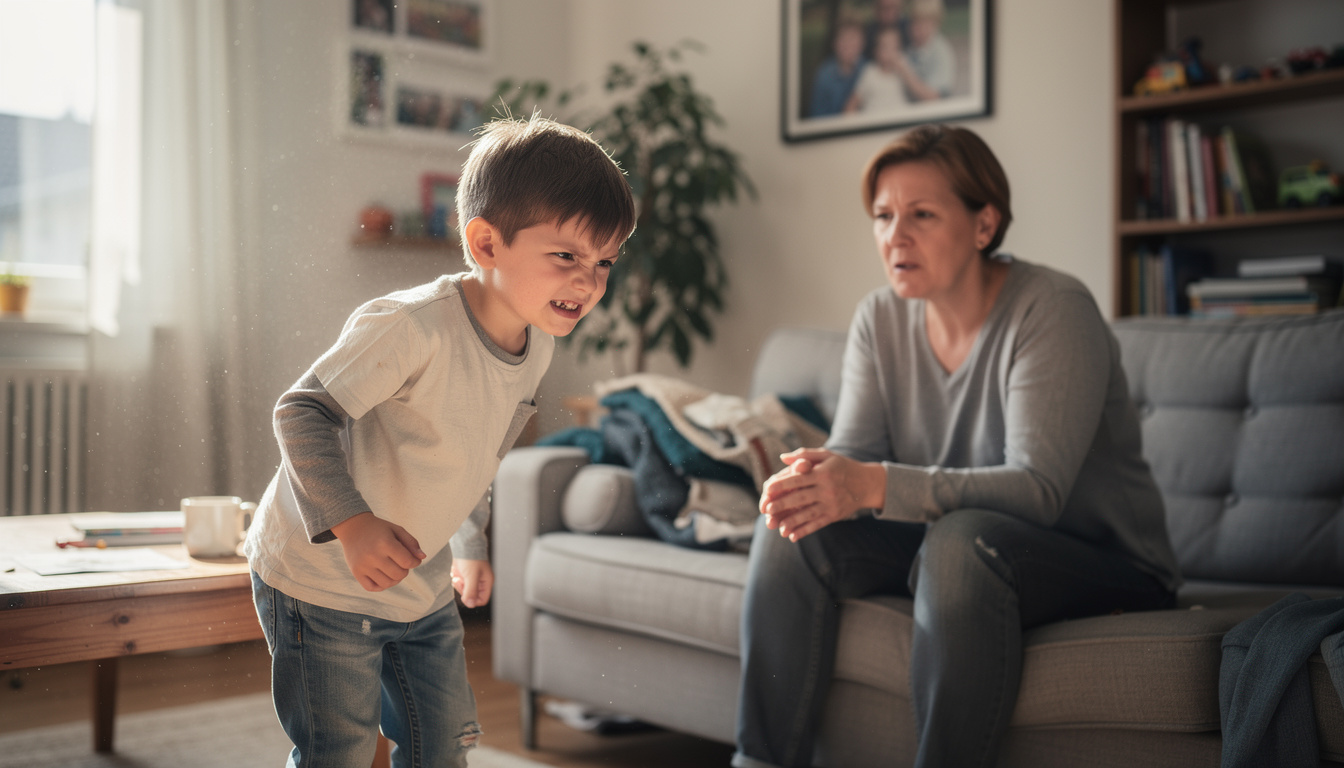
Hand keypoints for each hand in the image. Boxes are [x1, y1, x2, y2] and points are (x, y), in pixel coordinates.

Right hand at [331, 512, 426, 591]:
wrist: (353, 528)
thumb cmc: (379, 529)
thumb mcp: (397, 530)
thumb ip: (411, 543)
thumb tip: (422, 558)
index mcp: (385, 543)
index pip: (407, 562)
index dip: (415, 562)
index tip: (413, 559)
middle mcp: (373, 555)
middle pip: (399, 574)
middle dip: (405, 570)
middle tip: (401, 563)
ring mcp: (363, 565)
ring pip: (387, 583)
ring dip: (395, 579)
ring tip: (393, 569)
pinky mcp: (356, 572)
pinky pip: (372, 588)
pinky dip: (381, 585)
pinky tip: (383, 575)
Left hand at [452, 559, 492, 607]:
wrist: (464, 545)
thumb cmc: (471, 557)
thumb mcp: (472, 576)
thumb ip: (471, 591)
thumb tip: (470, 604)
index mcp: (486, 582)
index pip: (482, 599)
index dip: (473, 600)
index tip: (465, 595)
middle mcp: (480, 581)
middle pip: (471, 596)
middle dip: (463, 590)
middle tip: (461, 582)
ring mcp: (472, 579)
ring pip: (464, 590)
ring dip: (458, 585)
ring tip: (458, 577)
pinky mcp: (465, 575)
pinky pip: (459, 584)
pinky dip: (456, 580)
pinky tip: (456, 574)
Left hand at [759, 448, 885, 541]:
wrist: (868, 483)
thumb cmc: (843, 466)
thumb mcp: (827, 455)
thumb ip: (805, 455)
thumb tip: (783, 458)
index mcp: (823, 472)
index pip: (798, 479)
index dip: (782, 484)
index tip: (768, 489)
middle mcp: (827, 489)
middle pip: (801, 497)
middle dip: (783, 504)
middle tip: (767, 509)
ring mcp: (831, 504)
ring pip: (808, 514)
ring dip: (792, 521)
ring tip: (778, 527)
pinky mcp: (835, 515)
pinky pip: (818, 524)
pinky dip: (805, 531)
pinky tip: (793, 536)